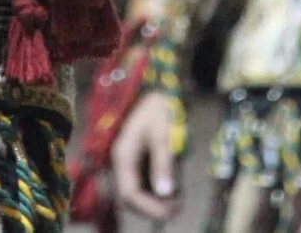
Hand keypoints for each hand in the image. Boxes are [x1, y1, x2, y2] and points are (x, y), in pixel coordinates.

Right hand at [110, 91, 183, 221]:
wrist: (156, 89)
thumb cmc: (158, 108)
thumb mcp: (162, 134)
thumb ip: (162, 163)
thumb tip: (166, 193)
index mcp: (123, 156)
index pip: (129, 194)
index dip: (148, 208)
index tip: (171, 211)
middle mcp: (122, 162)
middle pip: (130, 198)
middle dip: (152, 208)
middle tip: (177, 209)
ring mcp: (129, 162)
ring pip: (137, 192)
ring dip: (154, 202)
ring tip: (178, 202)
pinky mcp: (137, 160)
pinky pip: (143, 183)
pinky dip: (156, 191)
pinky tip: (174, 190)